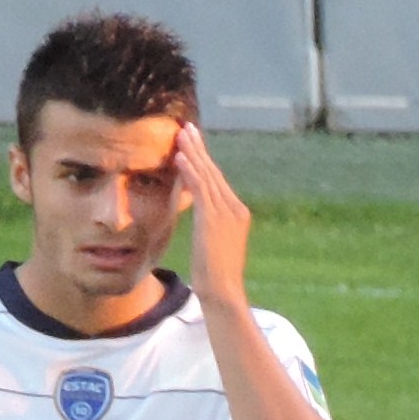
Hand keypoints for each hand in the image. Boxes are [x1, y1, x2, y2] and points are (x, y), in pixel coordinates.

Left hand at [169, 122, 250, 315]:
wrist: (223, 291)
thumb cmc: (216, 276)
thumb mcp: (214, 244)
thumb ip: (210, 225)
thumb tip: (200, 216)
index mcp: (238, 214)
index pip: (218, 181)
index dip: (204, 160)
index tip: (193, 143)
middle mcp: (235, 209)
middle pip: (214, 172)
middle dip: (199, 148)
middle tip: (187, 127)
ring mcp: (226, 212)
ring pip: (207, 175)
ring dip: (192, 152)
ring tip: (180, 134)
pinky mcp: (214, 218)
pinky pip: (200, 187)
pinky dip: (190, 169)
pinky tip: (180, 155)